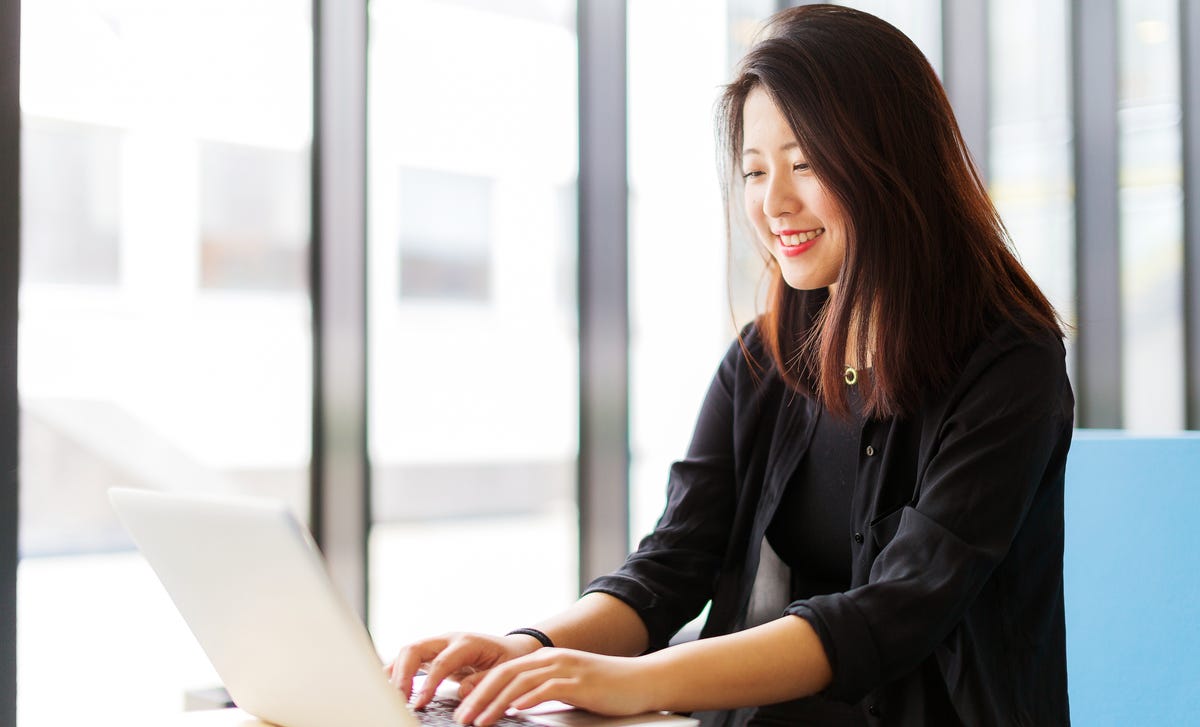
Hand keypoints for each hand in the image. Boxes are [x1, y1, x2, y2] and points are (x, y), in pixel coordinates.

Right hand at [387, 632, 541, 708]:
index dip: (428, 684)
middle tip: (399, 699)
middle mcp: (448, 639)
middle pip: (415, 649)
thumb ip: (483, 681)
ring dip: (396, 672)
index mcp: (466, 643)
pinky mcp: (432, 654)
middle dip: (403, 674)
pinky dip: (396, 671)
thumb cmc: (508, 660)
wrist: (511, 649)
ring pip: (408, 651)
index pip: (440, 662)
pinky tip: (388, 686)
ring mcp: (438, 644)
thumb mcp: (503, 671)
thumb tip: (462, 692)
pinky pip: (409, 659)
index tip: (419, 704)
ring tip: (391, 696)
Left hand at [452, 648, 654, 726]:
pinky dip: (528, 699)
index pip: (503, 672)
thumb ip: (543, 691)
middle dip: (479, 697)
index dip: (479, 690)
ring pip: (521, 682)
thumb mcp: (569, 686)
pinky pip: (549, 688)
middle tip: (462, 718)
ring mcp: (567, 669)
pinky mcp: (581, 682)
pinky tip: (515, 711)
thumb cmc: (607, 688)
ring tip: (480, 721)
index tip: (462, 710)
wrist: (643, 680)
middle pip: (505, 674)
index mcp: (546, 659)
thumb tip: (514, 707)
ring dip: (496, 703)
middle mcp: (552, 659)